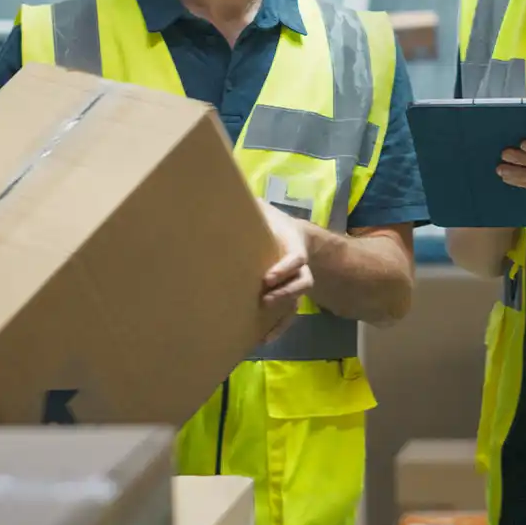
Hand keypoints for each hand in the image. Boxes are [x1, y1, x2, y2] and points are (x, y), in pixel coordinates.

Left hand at [258, 203, 314, 341]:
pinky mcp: (287, 297)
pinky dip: (277, 328)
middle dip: (285, 293)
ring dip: (281, 316)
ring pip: (295, 302)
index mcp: (293, 244)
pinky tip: (262, 339)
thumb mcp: (263, 210)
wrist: (289, 236)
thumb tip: (224, 185)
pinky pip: (288, 316)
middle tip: (265, 300)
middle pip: (301, 283)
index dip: (286, 267)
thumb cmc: (272, 223)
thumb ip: (252, 204)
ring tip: (264, 329)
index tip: (267, 278)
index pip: (297, 258)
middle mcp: (299, 267)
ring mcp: (295, 283)